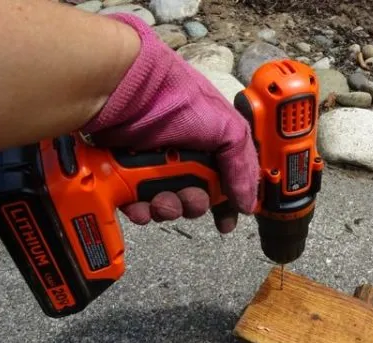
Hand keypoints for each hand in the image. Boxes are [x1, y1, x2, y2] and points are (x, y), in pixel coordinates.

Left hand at [81, 13, 258, 233]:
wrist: (125, 91)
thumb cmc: (179, 100)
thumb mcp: (227, 128)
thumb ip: (242, 166)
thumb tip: (248, 203)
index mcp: (209, 146)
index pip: (223, 182)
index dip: (226, 204)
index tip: (226, 222)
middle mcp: (183, 157)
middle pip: (194, 198)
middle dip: (194, 204)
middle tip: (190, 198)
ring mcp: (153, 166)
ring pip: (165, 204)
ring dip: (167, 209)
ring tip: (160, 200)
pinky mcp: (125, 174)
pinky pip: (136, 204)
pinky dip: (140, 210)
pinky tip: (139, 205)